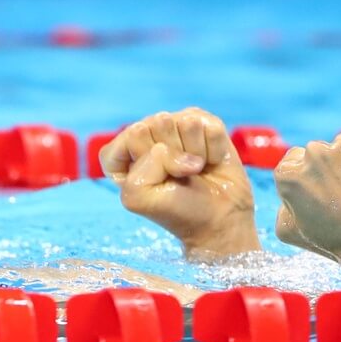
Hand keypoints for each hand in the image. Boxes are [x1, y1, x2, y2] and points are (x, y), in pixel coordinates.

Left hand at [100, 108, 259, 259]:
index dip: (146, 159)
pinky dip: (213, 149)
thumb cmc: (177, 210)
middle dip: (173, 156)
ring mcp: (177, 126)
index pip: (131, 136)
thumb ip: (143, 165)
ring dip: (195, 154)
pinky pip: (210, 126)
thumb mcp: (140, 197)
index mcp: (122, 153)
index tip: (155, 181)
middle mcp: (148, 135)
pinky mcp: (205, 124)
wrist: (218, 219)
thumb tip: (176, 145)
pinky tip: (209, 162)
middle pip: (158, 124)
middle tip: (179, 177)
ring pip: (186, 122)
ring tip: (194, 171)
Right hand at [273, 129, 340, 293]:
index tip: (321, 197)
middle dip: (329, 170)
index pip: (293, 163)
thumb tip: (292, 189)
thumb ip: (281, 203)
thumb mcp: (288, 231)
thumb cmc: (335, 243)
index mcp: (289, 173)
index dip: (308, 181)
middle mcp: (314, 153)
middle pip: (319, 153)